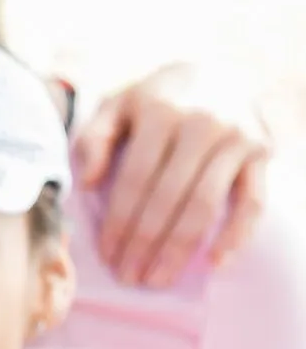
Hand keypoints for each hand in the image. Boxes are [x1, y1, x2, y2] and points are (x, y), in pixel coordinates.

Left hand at [72, 63, 269, 287]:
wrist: (220, 70)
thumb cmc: (157, 98)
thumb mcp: (117, 104)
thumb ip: (94, 138)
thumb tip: (86, 183)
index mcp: (160, 111)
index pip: (134, 179)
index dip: (119, 221)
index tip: (107, 254)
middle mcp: (202, 124)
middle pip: (168, 198)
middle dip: (145, 243)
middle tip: (128, 276)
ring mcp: (236, 139)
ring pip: (205, 205)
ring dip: (180, 248)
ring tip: (158, 278)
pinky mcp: (263, 152)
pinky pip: (253, 202)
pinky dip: (237, 235)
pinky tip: (215, 263)